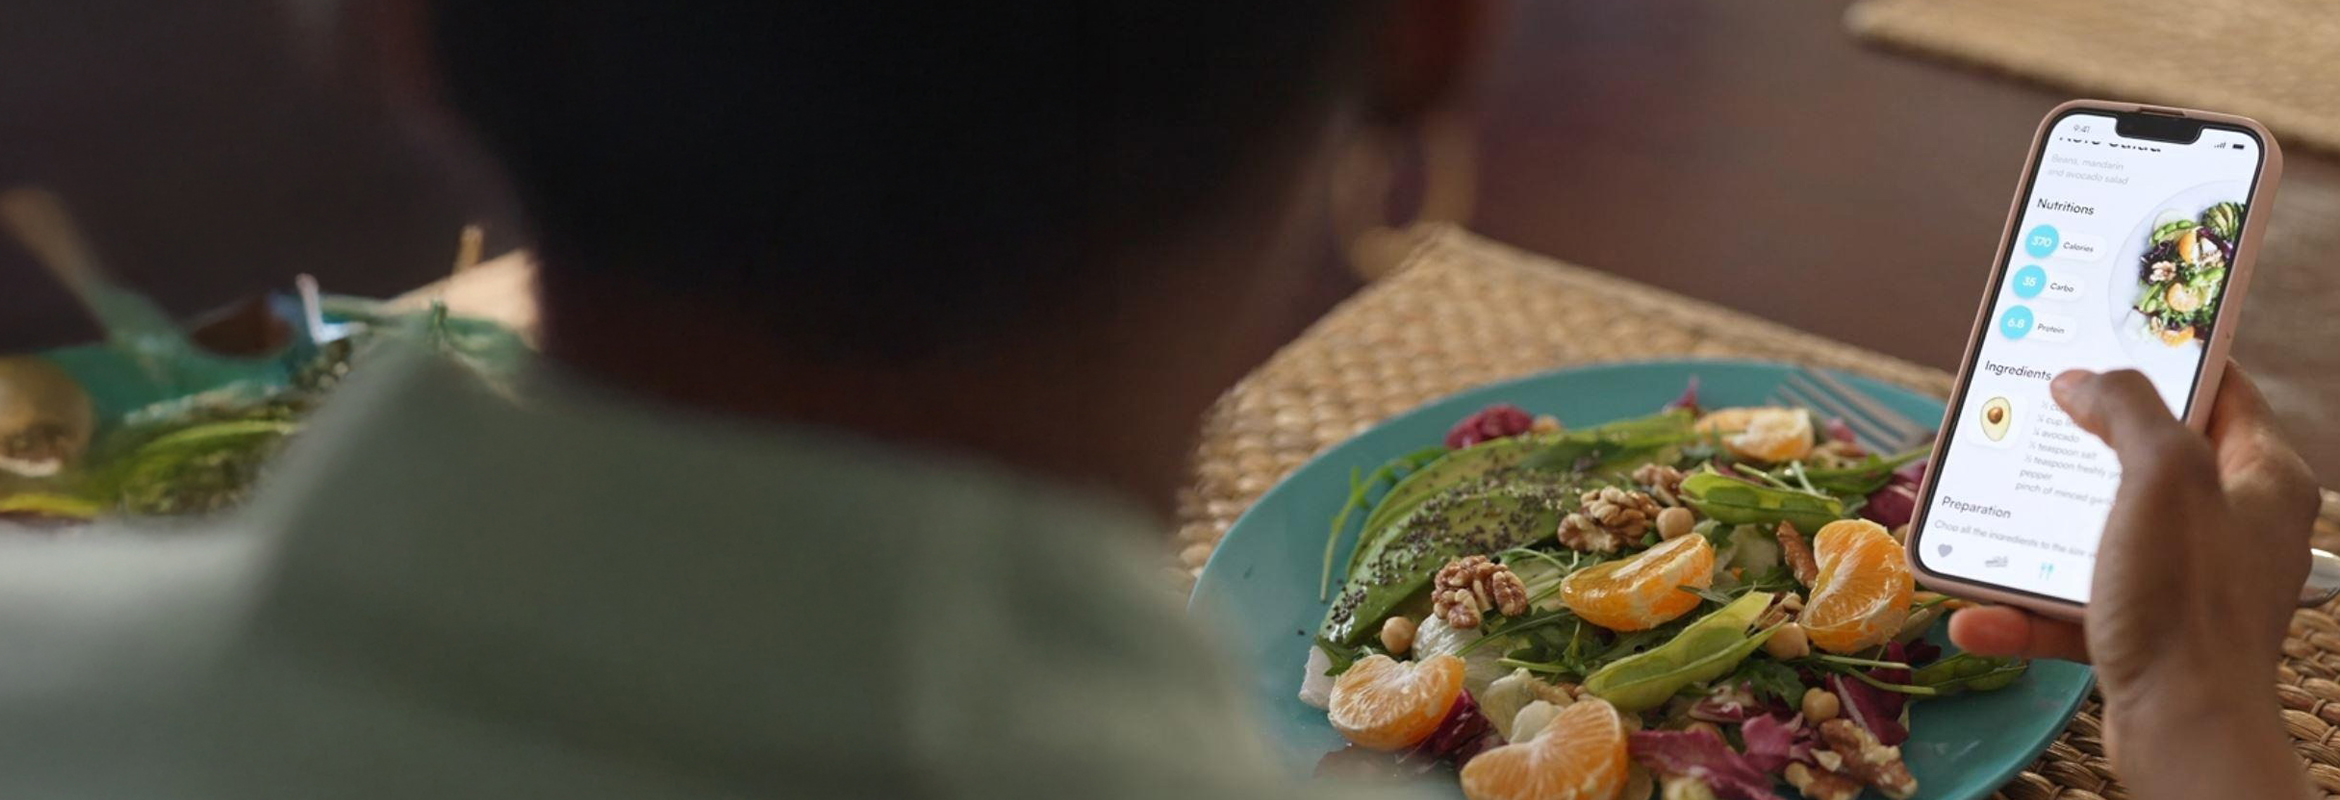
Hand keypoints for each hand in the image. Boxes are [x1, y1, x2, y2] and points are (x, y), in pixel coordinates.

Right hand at [1946, 364, 2318, 797]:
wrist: (2184, 732)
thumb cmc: (2186, 600)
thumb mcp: (2162, 475)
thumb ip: (2125, 409)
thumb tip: (2082, 380)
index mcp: (2262, 478)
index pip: (2222, 389)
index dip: (2166, 356)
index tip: (2107, 335)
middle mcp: (2233, 525)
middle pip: (2147, 458)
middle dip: (2077, 443)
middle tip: (2029, 416)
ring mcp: (2188, 581)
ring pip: (2100, 532)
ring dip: (2032, 530)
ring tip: (1983, 510)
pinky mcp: (2147, 631)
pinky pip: (2074, 603)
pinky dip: (2022, 607)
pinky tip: (1974, 609)